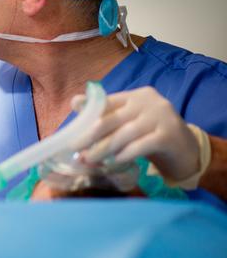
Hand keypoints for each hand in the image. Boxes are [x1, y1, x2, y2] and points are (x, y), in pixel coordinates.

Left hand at [73, 86, 199, 182]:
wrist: (187, 150)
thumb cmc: (150, 135)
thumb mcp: (127, 121)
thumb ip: (105, 113)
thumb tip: (75, 101)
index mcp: (136, 95)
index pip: (105, 104)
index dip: (86, 119)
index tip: (71, 135)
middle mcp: (149, 102)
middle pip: (112, 119)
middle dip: (90, 136)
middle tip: (76, 151)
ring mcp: (161, 117)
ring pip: (124, 133)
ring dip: (104, 148)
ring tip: (90, 160)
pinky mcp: (169, 135)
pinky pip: (141, 144)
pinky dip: (125, 153)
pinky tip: (115, 161)